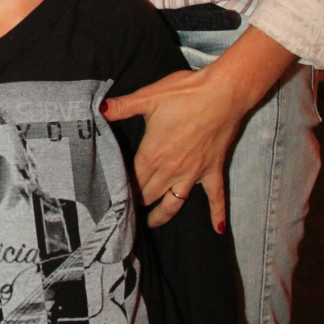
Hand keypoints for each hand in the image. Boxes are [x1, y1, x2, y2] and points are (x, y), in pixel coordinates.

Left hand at [100, 26, 294, 230]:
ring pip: (174, 203)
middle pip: (149, 194)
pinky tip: (218, 229)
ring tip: (151, 224)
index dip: (121, 188)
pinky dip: (217, 214)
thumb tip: (99, 107)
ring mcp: (193, 173)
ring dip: (162, 216)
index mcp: (152, 153)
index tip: (111, 198)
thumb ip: (122, 106)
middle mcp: (171, 169)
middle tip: (125, 213)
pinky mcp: (213, 170)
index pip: (131, 178)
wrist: (223, 93)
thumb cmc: (185, 93)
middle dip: (136, 203)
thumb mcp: (149, 96)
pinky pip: (216, 197)